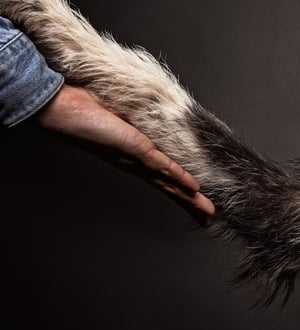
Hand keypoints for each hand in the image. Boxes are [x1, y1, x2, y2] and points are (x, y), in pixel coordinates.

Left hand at [36, 84, 214, 225]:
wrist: (62, 110)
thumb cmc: (84, 110)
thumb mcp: (118, 117)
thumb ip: (132, 123)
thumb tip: (145, 118)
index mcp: (132, 158)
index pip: (161, 178)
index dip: (179, 191)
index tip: (195, 201)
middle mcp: (135, 164)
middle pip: (169, 188)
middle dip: (189, 204)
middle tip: (208, 219)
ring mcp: (136, 158)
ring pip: (169, 183)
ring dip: (189, 198)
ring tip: (206, 211)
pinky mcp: (135, 150)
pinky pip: (162, 166)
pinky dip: (179, 178)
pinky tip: (193, 188)